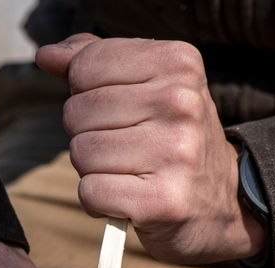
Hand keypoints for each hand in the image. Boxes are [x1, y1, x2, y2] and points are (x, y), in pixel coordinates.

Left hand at [36, 34, 265, 263]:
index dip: (86, 95)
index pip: (86, 66)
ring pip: (81, 153)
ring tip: (128, 174)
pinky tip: (126, 199)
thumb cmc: (176, 143)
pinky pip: (90, 192)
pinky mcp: (161, 201)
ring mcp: (174, 153)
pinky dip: (98, 202)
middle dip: (88, 135)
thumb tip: (48, 55)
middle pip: (77, 112)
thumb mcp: (152, 88)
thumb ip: (98, 63)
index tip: (119, 113)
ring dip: (93, 171)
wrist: (227, 206)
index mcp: (178, 64)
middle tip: (126, 150)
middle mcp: (181, 103)